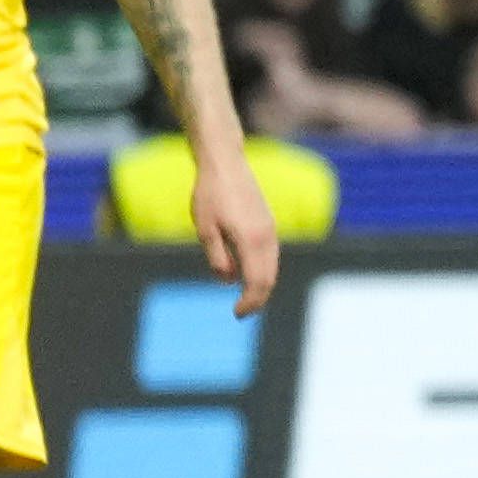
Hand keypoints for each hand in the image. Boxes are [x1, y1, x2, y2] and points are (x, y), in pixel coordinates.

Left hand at [185, 114, 280, 306]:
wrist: (225, 163)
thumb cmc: (210, 195)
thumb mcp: (205, 230)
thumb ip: (217, 257)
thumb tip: (227, 280)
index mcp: (251, 240)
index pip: (256, 281)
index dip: (249, 302)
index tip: (237, 314)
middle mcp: (266, 236)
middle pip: (269, 277)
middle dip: (257, 298)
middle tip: (241, 312)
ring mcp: (270, 228)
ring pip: (272, 266)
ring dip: (261, 284)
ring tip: (244, 297)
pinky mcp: (268, 222)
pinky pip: (270, 254)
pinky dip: (262, 269)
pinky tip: (247, 273)